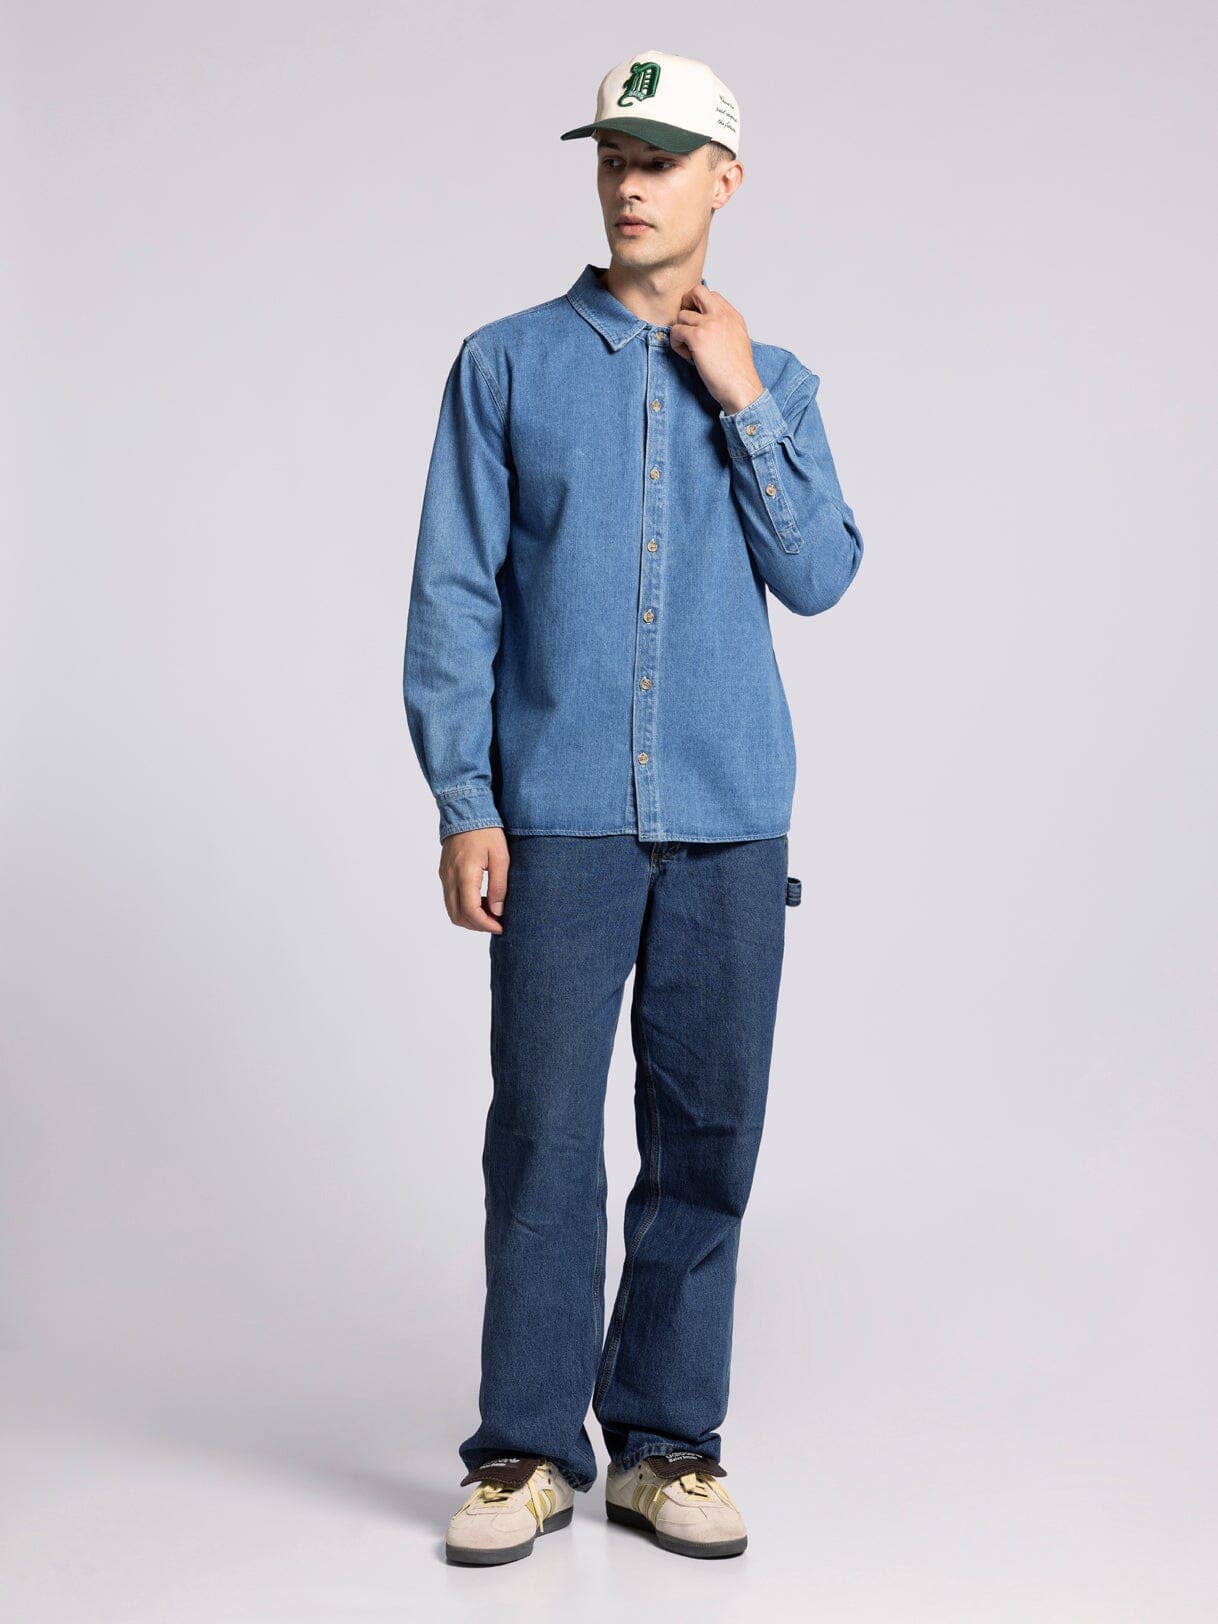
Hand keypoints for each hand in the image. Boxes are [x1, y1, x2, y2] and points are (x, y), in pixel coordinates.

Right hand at [439, 826, 508, 933]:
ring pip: (452, 910)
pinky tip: (481, 900)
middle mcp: (450, 877)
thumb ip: (499, 885)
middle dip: (477, 925)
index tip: (500, 927)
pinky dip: (464, 907)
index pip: (470, 911)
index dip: (485, 924)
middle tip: (496, 923)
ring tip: (490, 912)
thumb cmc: (486, 831)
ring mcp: (444, 876)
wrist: (466, 811)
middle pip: (457, 916)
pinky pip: (450, 899)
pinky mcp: (444, 873)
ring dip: (470, 918)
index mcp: (464, 873)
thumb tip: (498, 911)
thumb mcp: (501, 856)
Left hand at [668, 284, 764, 415]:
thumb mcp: (739, 340)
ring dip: (680, 333)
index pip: (711, 295)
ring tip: (689, 350)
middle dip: (685, 304)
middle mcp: (721, 315)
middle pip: (696, 291)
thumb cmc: (738, 372)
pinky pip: (675, 331)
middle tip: (687, 325)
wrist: (741, 386)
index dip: (699, 307)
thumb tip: (708, 327)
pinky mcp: (697, 337)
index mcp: (733, 316)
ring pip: (681, 315)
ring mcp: (709, 324)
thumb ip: (725, 327)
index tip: (699, 325)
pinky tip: (687, 356)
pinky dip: (676, 344)